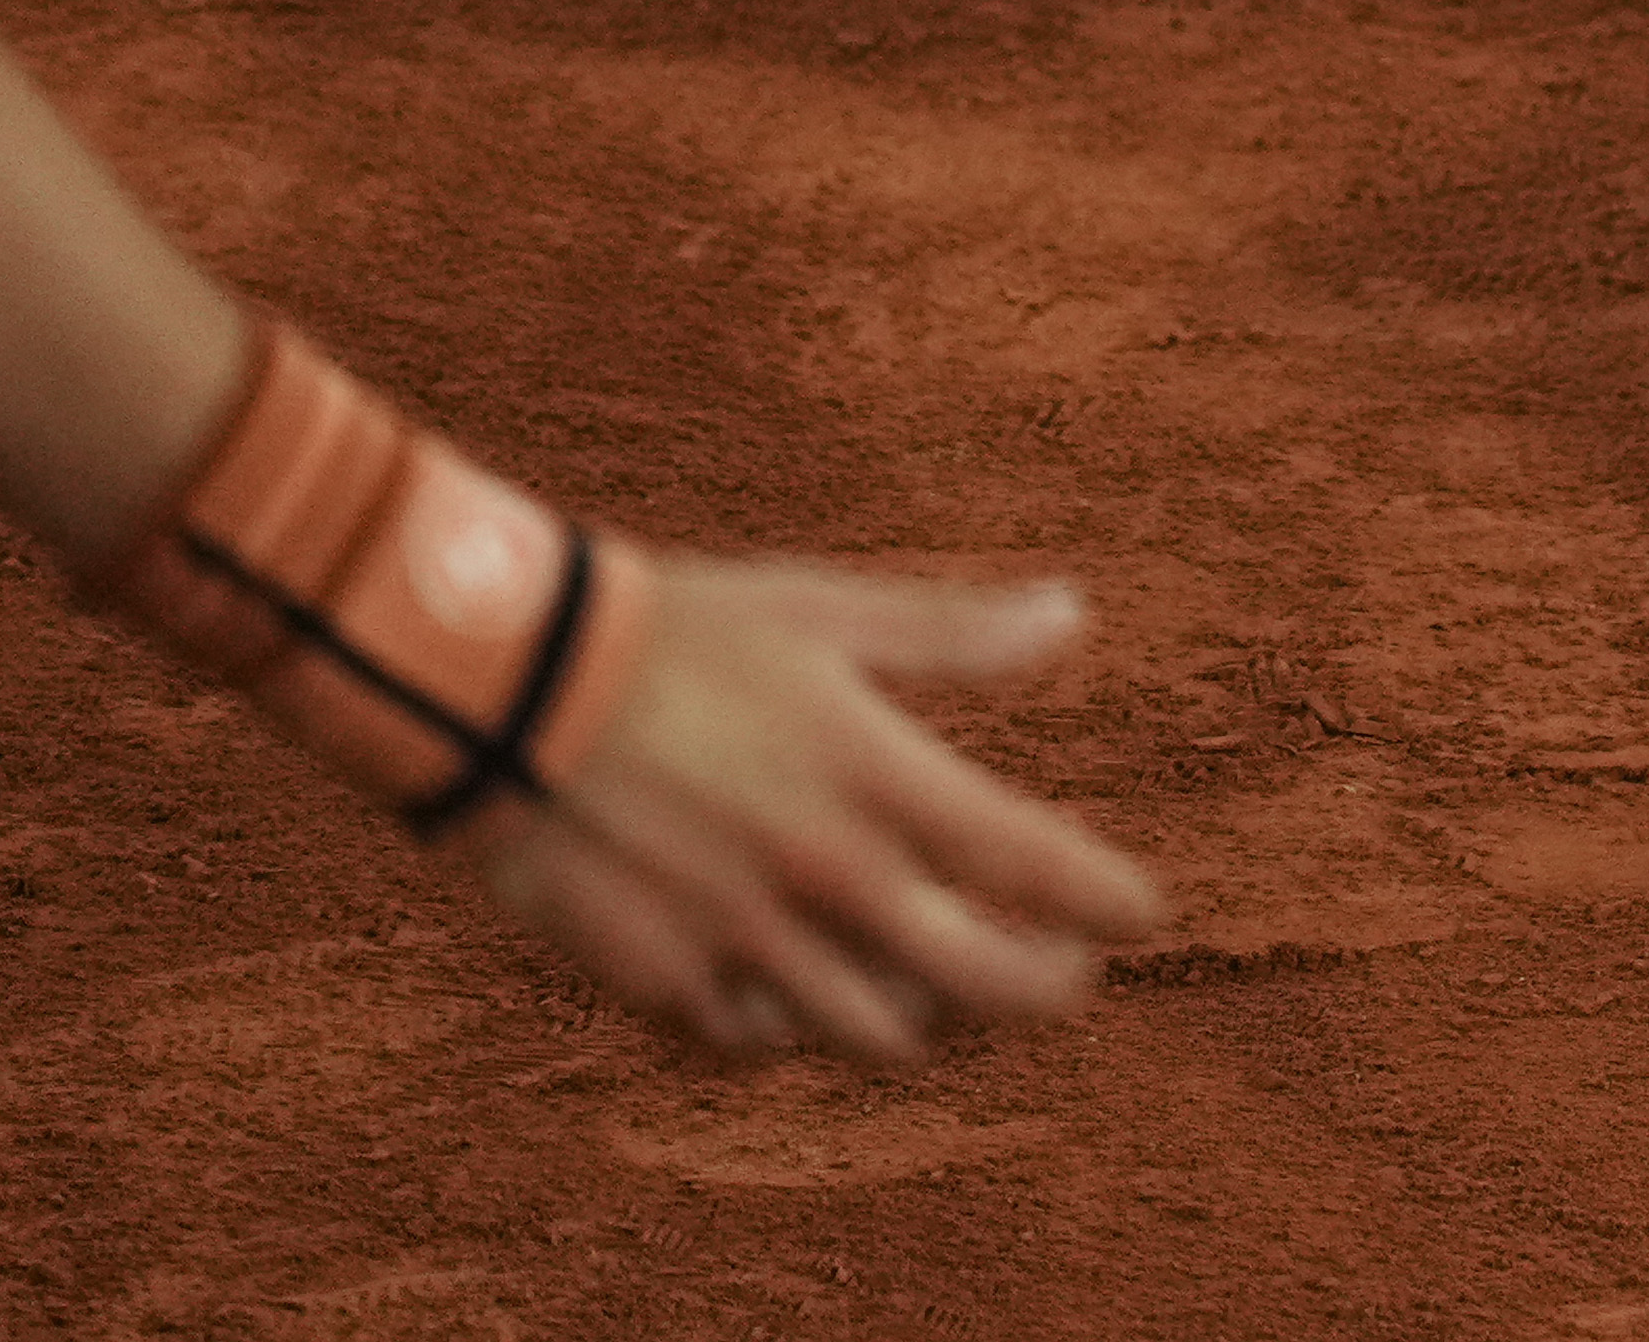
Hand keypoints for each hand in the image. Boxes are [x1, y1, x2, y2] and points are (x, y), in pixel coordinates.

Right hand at [473, 553, 1162, 1058]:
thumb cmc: (674, 632)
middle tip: (1065, 972)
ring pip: (872, 1030)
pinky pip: (755, 1036)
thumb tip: (1070, 612)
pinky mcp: (658, 975)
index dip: (1104, 900)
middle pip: (975, 980)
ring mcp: (740, 937)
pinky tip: (808, 989)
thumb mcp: (826, 612)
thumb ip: (953, 634)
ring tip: (945, 983)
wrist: (503, 689)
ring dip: (923, 1014)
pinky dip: (795, 1025)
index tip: (1145, 911)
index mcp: (875, 776)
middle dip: (1040, 988)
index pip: (1032, 865)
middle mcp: (822, 875)